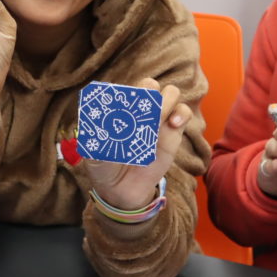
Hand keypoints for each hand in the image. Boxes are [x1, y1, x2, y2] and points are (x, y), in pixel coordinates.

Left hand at [84, 79, 193, 210]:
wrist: (123, 191)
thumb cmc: (104, 168)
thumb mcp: (94, 157)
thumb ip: (95, 144)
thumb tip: (96, 130)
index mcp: (117, 111)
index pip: (121, 89)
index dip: (121, 93)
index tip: (118, 107)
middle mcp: (138, 111)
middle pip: (148, 85)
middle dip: (148, 90)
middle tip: (143, 109)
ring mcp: (157, 120)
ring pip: (170, 93)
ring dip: (167, 98)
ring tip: (160, 116)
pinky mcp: (173, 132)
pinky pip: (183, 112)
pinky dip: (181, 113)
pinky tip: (173, 124)